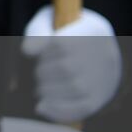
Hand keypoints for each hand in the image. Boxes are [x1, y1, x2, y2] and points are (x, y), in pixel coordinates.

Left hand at [21, 5, 120, 120]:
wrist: (98, 51)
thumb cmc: (64, 33)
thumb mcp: (50, 22)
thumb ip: (37, 33)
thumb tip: (27, 51)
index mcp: (92, 30)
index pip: (62, 43)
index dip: (41, 50)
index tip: (30, 52)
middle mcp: (104, 54)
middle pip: (66, 68)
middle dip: (42, 73)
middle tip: (37, 74)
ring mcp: (104, 78)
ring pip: (74, 88)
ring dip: (47, 91)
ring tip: (39, 88)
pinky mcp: (100, 97)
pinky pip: (82, 107)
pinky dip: (57, 110)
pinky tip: (41, 107)